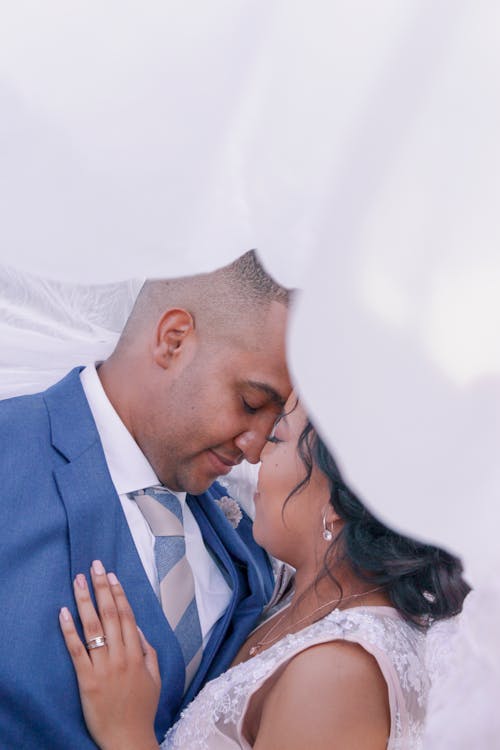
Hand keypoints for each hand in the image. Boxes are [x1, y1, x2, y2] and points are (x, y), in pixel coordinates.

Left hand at [59, 560, 159, 749]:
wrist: (128, 739)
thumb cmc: (142, 709)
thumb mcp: (155, 677)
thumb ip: (149, 650)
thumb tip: (138, 627)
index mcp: (138, 654)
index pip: (127, 615)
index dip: (119, 593)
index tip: (111, 575)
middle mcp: (121, 656)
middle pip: (111, 614)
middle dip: (102, 587)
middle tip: (94, 566)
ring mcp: (103, 667)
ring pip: (94, 627)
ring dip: (85, 600)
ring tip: (78, 580)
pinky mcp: (87, 680)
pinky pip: (76, 651)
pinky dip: (69, 630)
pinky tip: (63, 612)